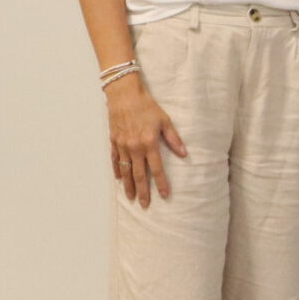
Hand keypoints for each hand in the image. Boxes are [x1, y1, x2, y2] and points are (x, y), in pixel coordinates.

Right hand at [105, 80, 186, 205]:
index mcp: (149, 143)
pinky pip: (115, 160)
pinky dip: (117, 171)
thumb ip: (174, 139)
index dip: (161, 183)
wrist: (124, 94)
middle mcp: (134, 148)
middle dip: (143, 191)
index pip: (156, 169)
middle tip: (145, 205)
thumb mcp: (165, 121)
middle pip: (138, 175)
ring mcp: (122, 146)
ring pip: (125, 171)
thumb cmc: (146, 106)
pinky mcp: (114, 141)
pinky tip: (119, 180)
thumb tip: (184, 154)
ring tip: (131, 198)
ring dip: (128, 186)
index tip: (165, 195)